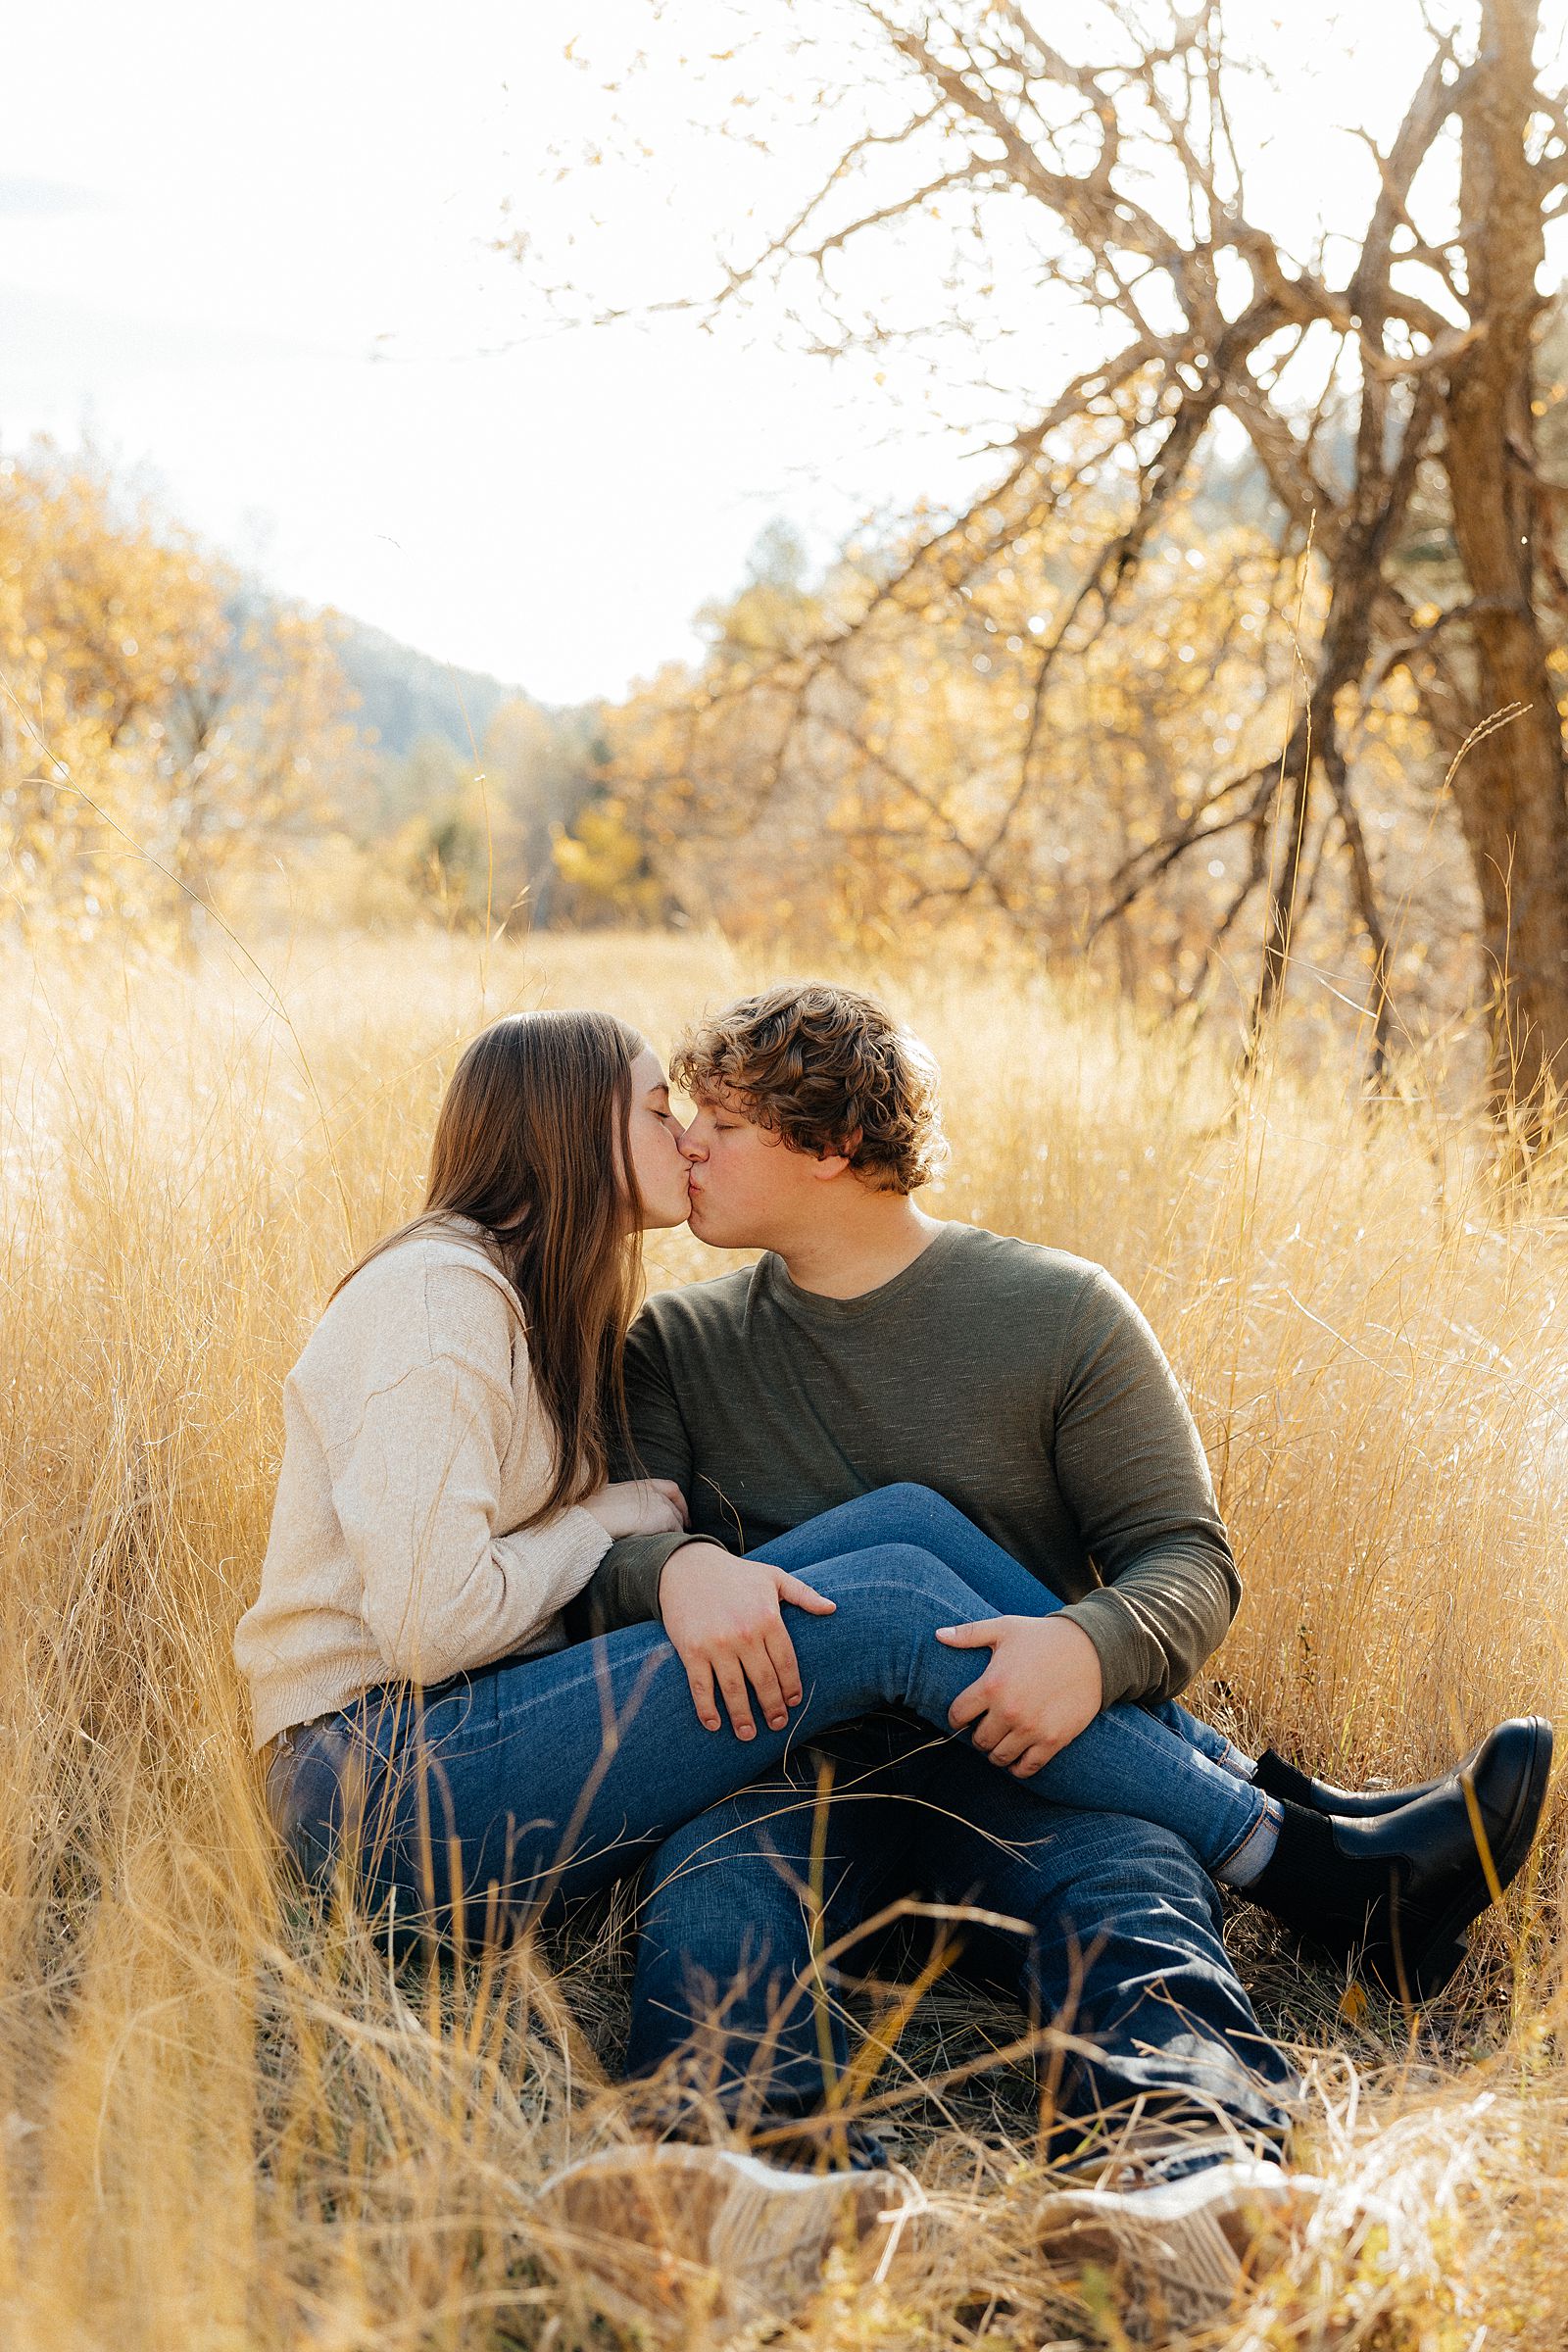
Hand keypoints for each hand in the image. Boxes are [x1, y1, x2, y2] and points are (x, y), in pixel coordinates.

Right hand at [581, 1478, 689, 1540]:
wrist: (594, 1518)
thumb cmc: (593, 1513)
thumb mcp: (608, 1499)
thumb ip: (622, 1502)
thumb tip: (620, 1514)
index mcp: (640, 1485)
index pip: (671, 1488)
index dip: (679, 1502)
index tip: (682, 1514)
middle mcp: (654, 1491)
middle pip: (676, 1507)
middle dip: (679, 1520)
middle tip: (680, 1533)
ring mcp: (661, 1503)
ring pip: (678, 1521)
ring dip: (675, 1533)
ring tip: (672, 1546)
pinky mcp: (665, 1517)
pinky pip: (676, 1532)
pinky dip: (673, 1540)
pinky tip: (667, 1549)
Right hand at [660, 1542, 836, 1739]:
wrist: (686, 1567)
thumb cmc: (735, 1574)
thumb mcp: (773, 1576)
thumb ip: (803, 1594)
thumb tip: (832, 1608)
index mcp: (768, 1618)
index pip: (786, 1662)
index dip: (791, 1686)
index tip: (794, 1702)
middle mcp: (744, 1634)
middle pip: (764, 1682)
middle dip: (772, 1708)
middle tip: (777, 1724)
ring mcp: (716, 1645)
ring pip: (734, 1691)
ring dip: (742, 1717)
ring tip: (749, 1734)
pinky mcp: (691, 1651)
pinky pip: (701, 1688)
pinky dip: (707, 1710)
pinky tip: (714, 1724)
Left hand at [936, 1614, 1103, 1777]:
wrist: (1093, 1650)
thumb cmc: (1044, 1637)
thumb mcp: (1005, 1628)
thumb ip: (969, 1634)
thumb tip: (938, 1635)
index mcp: (992, 1685)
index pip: (957, 1715)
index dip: (956, 1718)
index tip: (963, 1717)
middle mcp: (1009, 1711)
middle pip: (978, 1741)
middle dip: (977, 1736)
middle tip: (985, 1728)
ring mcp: (1032, 1729)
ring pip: (999, 1758)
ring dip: (996, 1753)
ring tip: (1000, 1742)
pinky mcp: (1053, 1740)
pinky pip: (1027, 1768)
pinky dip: (1018, 1767)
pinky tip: (1017, 1756)